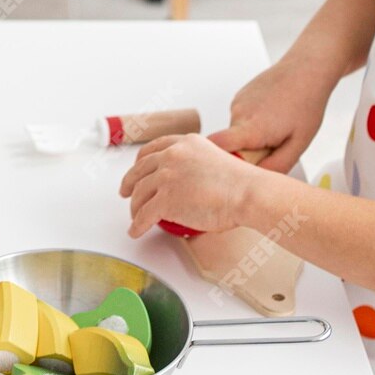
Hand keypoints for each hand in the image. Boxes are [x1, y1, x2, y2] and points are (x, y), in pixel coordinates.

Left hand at [119, 134, 262, 238]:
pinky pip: (144, 214)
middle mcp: (172, 155)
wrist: (248, 193)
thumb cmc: (241, 183)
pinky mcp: (166, 199)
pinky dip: (137, 225)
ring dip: (135, 208)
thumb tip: (185, 182)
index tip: (136, 169)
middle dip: (129, 183)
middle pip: (140, 170)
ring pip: (139, 193)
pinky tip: (136, 230)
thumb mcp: (213, 159)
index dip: (140, 162)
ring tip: (135, 217)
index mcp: (185, 143)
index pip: (153, 149)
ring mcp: (167, 176)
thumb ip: (195, 164)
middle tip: (126, 193)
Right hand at [205, 57, 333, 173]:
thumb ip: (277, 165)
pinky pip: (239, 120)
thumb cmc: (306, 104)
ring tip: (276, 126)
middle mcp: (239, 114)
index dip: (217, 160)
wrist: (306, 70)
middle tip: (272, 146)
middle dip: (247, 152)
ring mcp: (237, 103)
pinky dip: (252, 123)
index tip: (231, 169)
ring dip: (251, 137)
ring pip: (236, 133)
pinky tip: (271, 115)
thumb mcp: (299, 143)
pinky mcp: (238, 97)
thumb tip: (257, 178)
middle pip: (229, 145)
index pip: (217, 146)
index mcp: (252, 128)